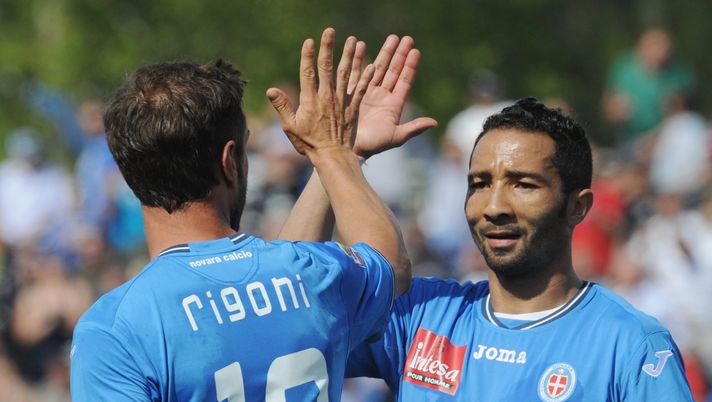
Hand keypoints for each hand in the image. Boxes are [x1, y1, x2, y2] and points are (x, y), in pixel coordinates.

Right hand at [266, 28, 373, 158]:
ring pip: (345, 74)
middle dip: (328, 48)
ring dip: (349, 56)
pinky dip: (365, 78)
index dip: (308, 56)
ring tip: (352, 40)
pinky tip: (372, 65)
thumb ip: (282, 107)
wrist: (332, 157)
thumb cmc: (309, 144)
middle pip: (327, 68)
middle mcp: (327, 97)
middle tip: (330, 31)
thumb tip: (270, 90)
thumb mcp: (290, 127)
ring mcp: (341, 102)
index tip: (309, 41)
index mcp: (310, 100)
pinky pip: (360, 90)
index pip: (308, 73)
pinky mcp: (353, 108)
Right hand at [351, 35, 437, 158]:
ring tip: (391, 38)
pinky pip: (356, 71)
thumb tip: (434, 123)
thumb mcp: (396, 137)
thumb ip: (414, 128)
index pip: (404, 81)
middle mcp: (382, 96)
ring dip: (384, 53)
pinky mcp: (352, 92)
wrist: (349, 148)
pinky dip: (359, 59)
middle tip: (406, 38)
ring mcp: (367, 93)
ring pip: (378, 68)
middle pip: (393, 71)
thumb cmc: (374, 145)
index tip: (415, 51)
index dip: (410, 66)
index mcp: (394, 105)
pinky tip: (362, 45)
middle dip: (400, 54)